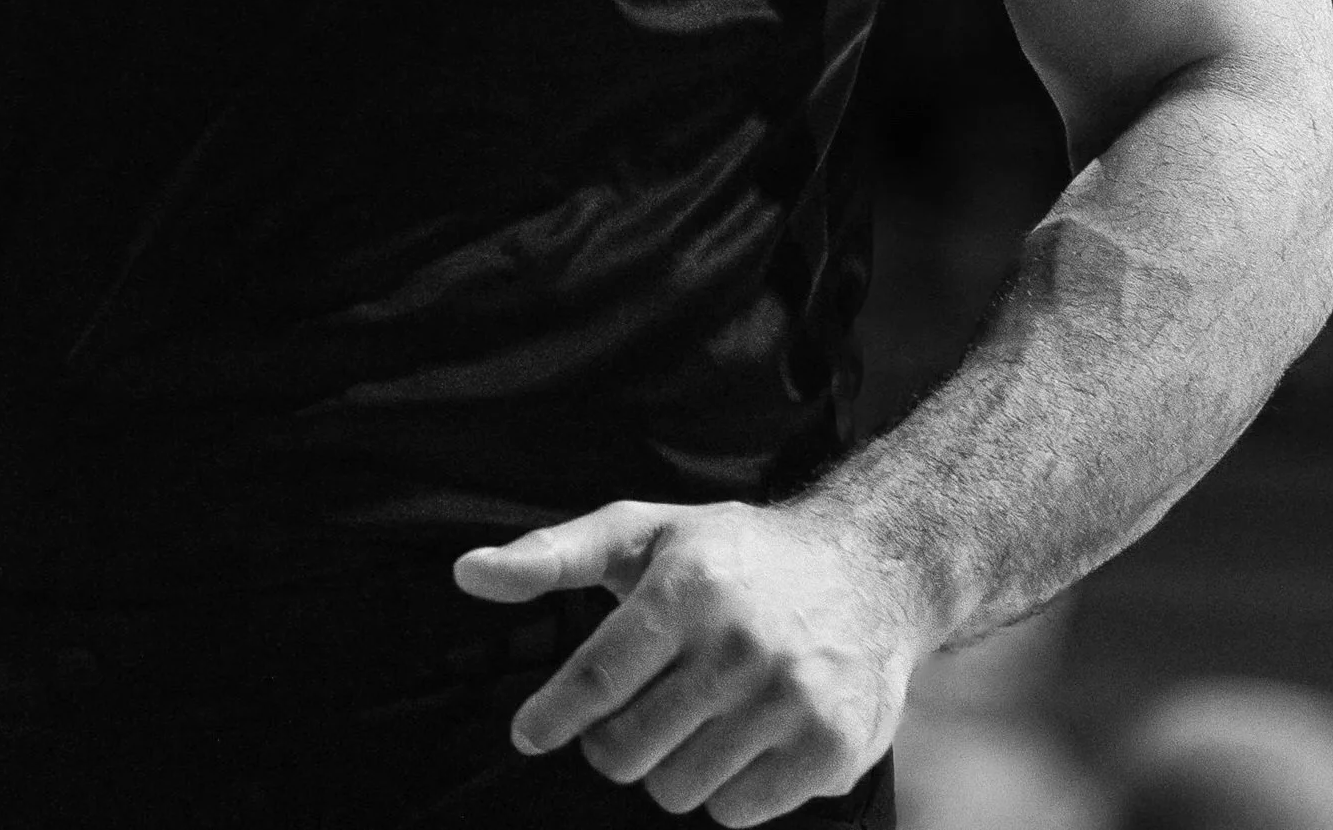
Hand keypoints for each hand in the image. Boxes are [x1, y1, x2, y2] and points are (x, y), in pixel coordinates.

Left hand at [453, 496, 921, 825]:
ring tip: (699, 716)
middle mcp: (739, 644)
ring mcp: (789, 700)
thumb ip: (553, 555)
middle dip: (617, 741)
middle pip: (629, 750)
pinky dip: (729, 789)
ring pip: (679, 790)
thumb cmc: (733, 555)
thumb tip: (465, 572)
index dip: (552, 716)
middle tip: (638, 712)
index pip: (596, 677)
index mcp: (686, 586)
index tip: (528, 734)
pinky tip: (745, 737)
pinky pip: (737, 814)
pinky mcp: (828, 749)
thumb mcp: (644, 532)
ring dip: (674, 765)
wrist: (867, 570)